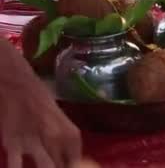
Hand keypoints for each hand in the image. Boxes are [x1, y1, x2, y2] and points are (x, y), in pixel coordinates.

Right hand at [0, 40, 80, 167]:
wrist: (15, 81)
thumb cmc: (38, 95)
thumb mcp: (59, 117)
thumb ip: (62, 136)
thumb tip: (65, 154)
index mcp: (69, 132)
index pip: (76, 160)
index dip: (72, 166)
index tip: (67, 166)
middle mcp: (56, 139)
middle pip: (61, 166)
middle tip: (55, 166)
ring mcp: (33, 142)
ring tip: (39, 167)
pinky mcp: (12, 143)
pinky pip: (15, 166)